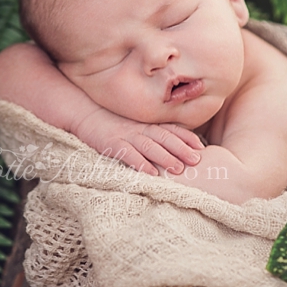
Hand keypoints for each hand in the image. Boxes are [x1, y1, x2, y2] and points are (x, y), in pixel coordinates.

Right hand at [74, 107, 203, 175]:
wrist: (86, 114)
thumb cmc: (113, 123)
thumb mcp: (136, 126)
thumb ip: (152, 133)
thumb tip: (173, 146)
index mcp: (147, 125)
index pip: (171, 129)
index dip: (186, 137)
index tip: (201, 147)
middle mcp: (140, 129)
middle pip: (165, 138)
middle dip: (182, 149)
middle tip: (197, 160)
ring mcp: (126, 136)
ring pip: (149, 146)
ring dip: (165, 157)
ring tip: (179, 169)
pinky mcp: (112, 144)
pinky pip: (128, 154)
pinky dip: (140, 163)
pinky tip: (151, 173)